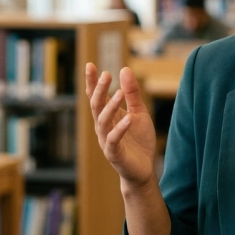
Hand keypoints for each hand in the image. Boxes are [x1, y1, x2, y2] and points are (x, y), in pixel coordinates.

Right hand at [85, 63, 156, 189]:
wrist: (143, 169)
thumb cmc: (138, 140)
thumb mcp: (139, 112)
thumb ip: (132, 93)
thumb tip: (124, 69)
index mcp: (107, 116)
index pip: (96, 96)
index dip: (92, 82)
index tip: (91, 65)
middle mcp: (103, 126)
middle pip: (96, 105)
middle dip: (99, 90)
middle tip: (106, 75)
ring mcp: (106, 140)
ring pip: (102, 121)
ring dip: (110, 106)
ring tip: (120, 92)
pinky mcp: (114, 153)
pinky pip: (114, 139)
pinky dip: (120, 128)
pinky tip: (128, 117)